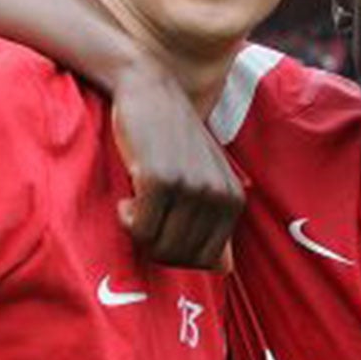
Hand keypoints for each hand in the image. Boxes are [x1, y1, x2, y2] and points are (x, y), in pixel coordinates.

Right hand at [110, 58, 244, 272]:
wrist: (148, 88)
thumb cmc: (172, 137)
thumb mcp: (204, 177)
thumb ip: (215, 222)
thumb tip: (225, 271)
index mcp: (233, 200)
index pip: (207, 261)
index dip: (176, 253)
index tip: (162, 226)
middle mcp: (218, 196)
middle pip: (182, 258)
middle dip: (156, 246)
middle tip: (144, 216)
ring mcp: (191, 188)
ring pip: (160, 247)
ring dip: (139, 233)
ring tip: (136, 203)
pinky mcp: (161, 180)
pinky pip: (141, 229)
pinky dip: (127, 221)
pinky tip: (126, 198)